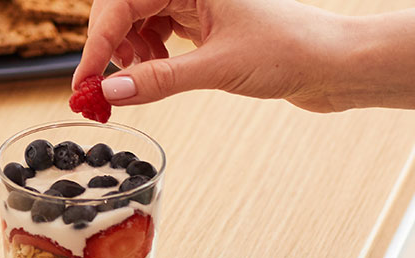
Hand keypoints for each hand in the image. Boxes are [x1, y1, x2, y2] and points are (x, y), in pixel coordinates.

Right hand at [72, 0, 348, 111]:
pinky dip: (149, 56)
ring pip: (139, 22)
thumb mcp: (217, 67)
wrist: (330, 63)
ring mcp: (196, 3)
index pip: (122, 3)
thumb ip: (159, 79)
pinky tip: (157, 72)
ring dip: (129, 54)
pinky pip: (158, 33)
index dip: (97, 43)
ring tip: (140, 80)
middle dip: (109, 48)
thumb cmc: (289, 50)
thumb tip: (111, 91)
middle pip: (124, 8)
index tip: (83, 81)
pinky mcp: (203, 24)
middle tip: (101, 89)